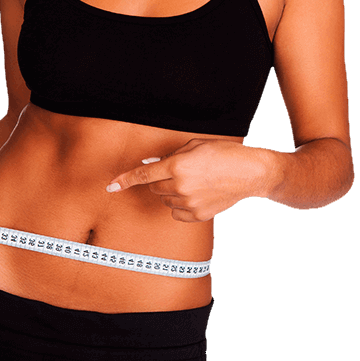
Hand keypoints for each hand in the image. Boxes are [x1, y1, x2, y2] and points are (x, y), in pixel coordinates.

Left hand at [106, 139, 268, 221]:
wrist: (250, 173)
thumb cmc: (224, 154)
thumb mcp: (194, 146)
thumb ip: (169, 156)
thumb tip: (149, 166)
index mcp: (177, 165)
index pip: (143, 175)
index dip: (125, 180)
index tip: (110, 186)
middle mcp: (180, 186)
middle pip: (154, 187)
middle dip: (160, 179)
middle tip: (179, 171)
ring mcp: (189, 203)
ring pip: (164, 200)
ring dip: (171, 191)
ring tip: (194, 182)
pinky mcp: (198, 215)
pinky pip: (176, 212)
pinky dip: (180, 204)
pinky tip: (196, 195)